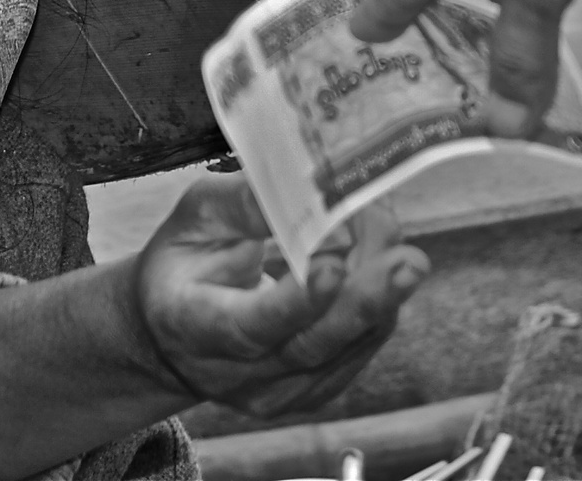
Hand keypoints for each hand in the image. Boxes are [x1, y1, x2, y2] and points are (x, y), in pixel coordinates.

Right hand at [132, 174, 428, 416]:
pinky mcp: (309, 394)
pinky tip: (383, 266)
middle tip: (409, 261)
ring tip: (398, 243)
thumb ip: (246, 203)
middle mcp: (235, 372)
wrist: (172, 336)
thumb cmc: (184, 263)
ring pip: (343, 350)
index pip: (249, 325)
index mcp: (194, 325)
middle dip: (365, 303)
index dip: (296, 300)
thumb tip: (308, 187)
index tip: (334, 264)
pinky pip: (357, 352)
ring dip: (380, 294)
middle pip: (310, 348)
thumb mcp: (194, 217)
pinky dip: (377, 307)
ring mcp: (276, 392)